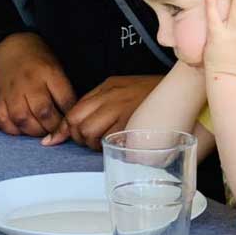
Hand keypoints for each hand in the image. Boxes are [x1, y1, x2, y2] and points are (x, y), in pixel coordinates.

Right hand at [0, 33, 76, 136]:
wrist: (12, 49)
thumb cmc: (39, 63)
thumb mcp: (58, 70)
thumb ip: (65, 93)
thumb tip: (71, 120)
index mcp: (49, 72)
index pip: (65, 100)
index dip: (69, 117)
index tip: (70, 124)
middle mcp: (29, 81)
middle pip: (43, 112)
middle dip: (52, 127)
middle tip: (56, 130)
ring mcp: (11, 91)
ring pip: (22, 119)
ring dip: (34, 131)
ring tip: (40, 130)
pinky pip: (3, 121)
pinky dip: (13, 130)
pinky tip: (22, 128)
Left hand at [42, 75, 161, 149]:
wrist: (182, 88)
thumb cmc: (151, 94)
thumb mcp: (122, 89)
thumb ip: (98, 103)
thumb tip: (71, 125)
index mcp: (107, 87)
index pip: (74, 110)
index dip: (62, 129)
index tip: (53, 140)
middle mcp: (111, 96)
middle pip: (77, 123)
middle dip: (78, 138)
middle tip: (91, 142)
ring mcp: (122, 109)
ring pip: (90, 132)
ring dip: (92, 144)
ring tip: (105, 143)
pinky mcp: (134, 123)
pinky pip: (110, 140)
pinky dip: (109, 147)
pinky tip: (117, 146)